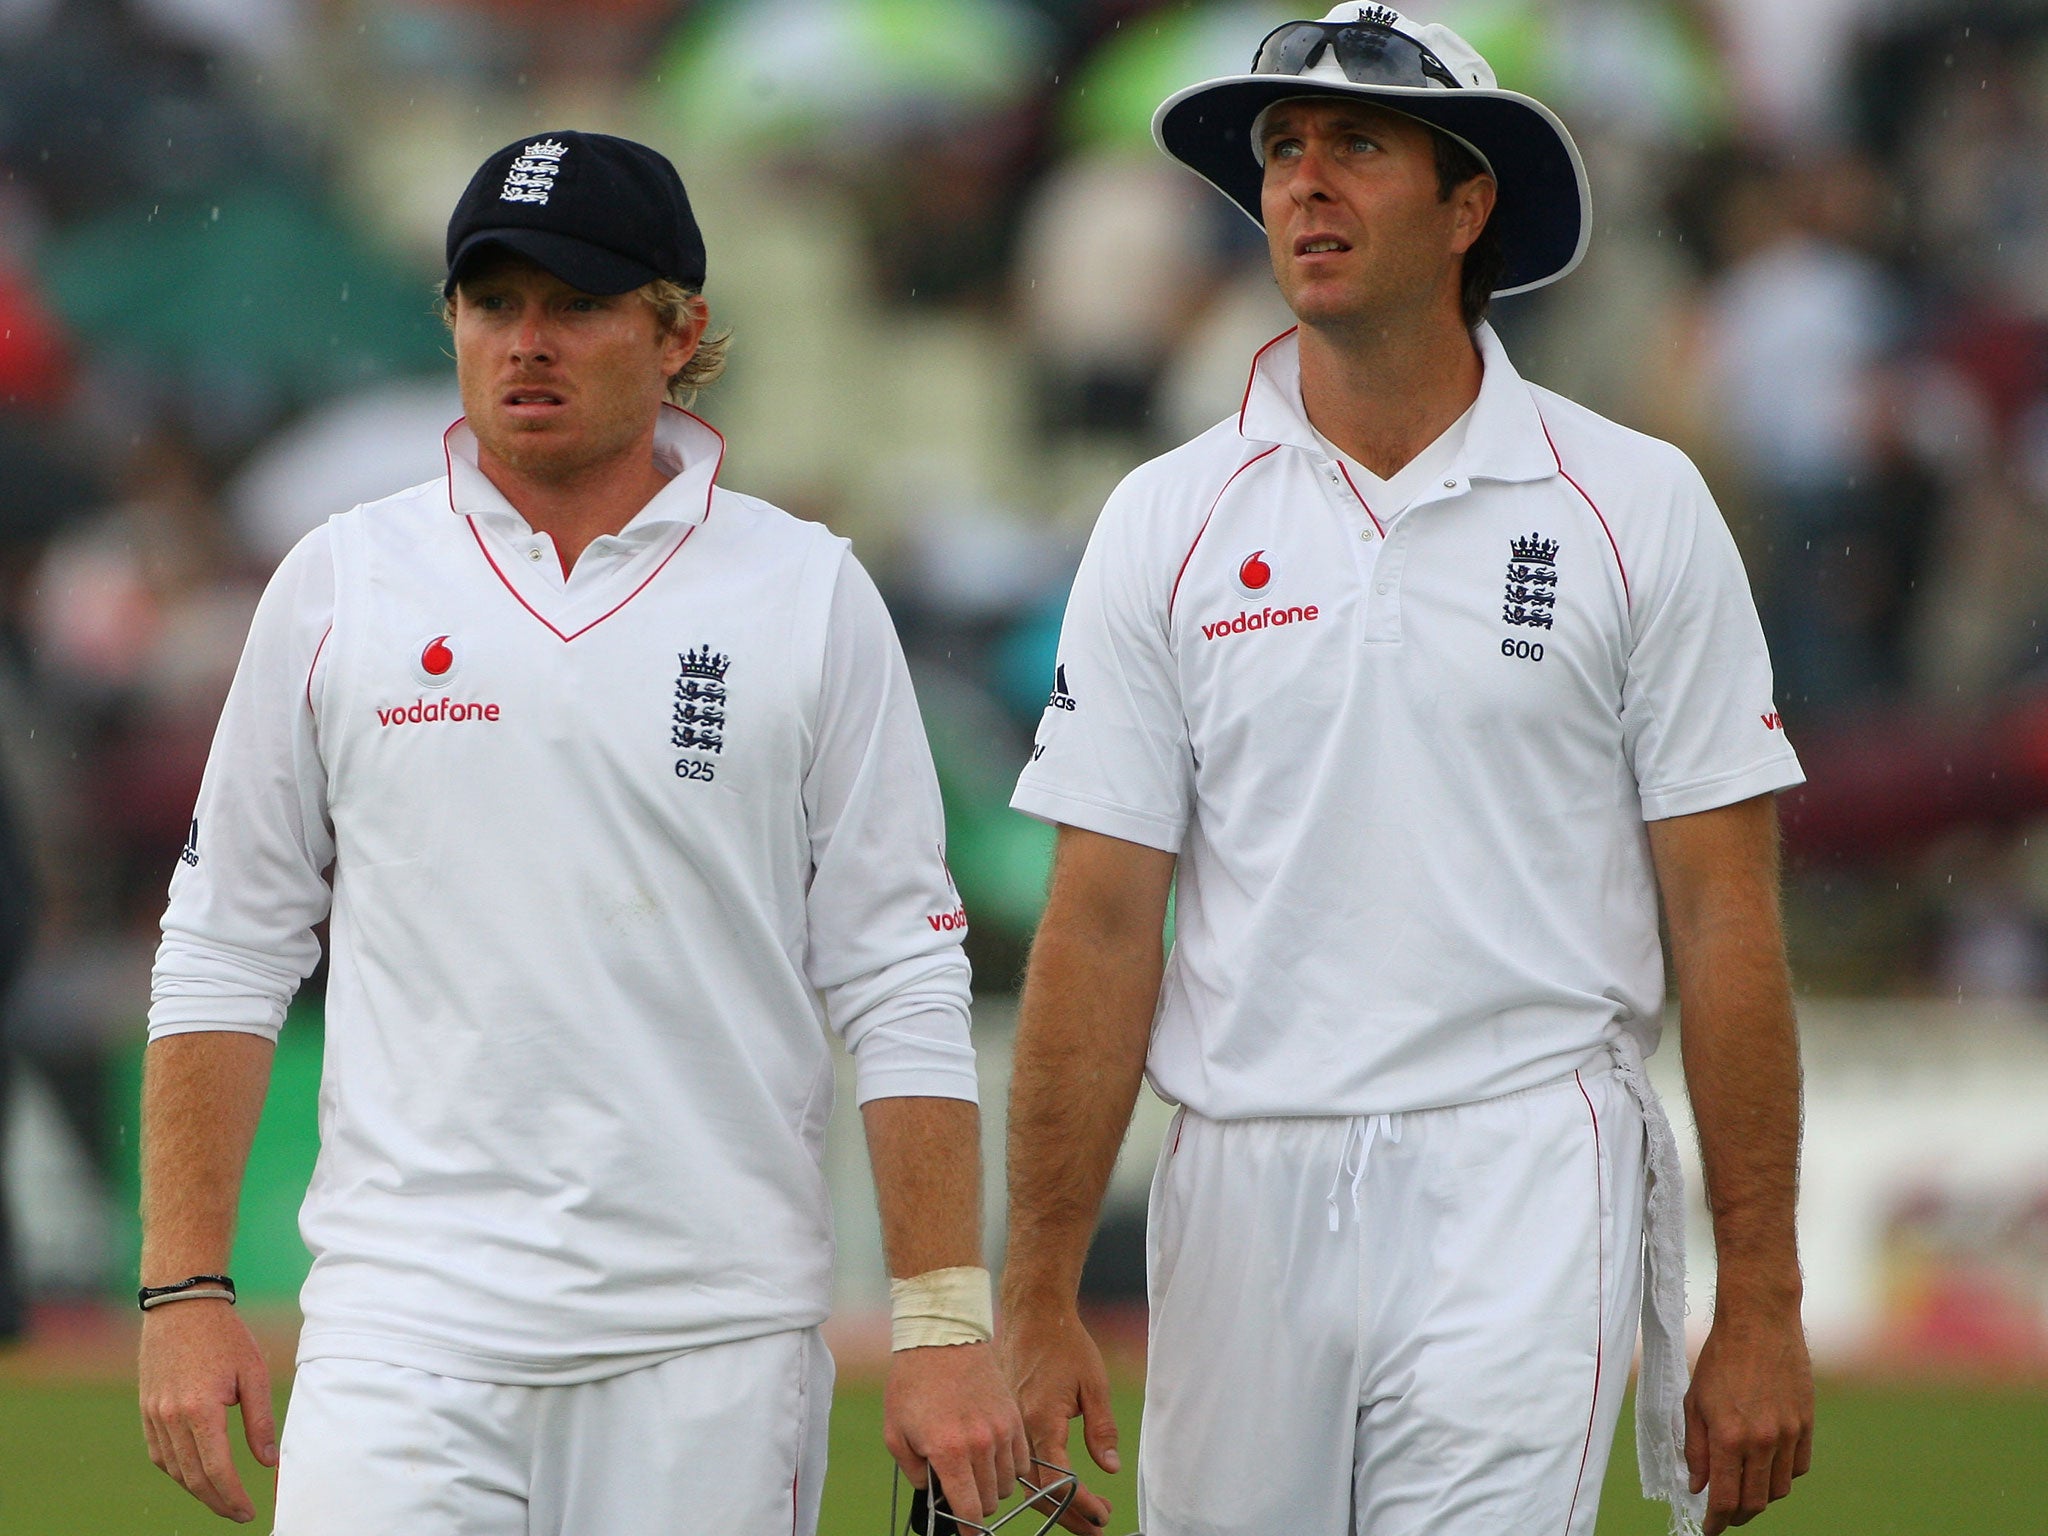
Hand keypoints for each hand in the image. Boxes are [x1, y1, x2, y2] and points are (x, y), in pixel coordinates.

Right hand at [138, 1301, 276, 1522]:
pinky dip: (178, 1470)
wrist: (182, 1307)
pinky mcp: (146, 1410)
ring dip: (198, 1489)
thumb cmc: (225, 1337)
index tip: (250, 1511)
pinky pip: (160, 1454)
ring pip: (174, 1469)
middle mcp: (171, 1418)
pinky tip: (196, 1473)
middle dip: (217, 1501)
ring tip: (223, 1497)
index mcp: (200, 1410)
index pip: (217, 1469)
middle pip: (193, 1477)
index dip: (233, 1496)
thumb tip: (268, 1463)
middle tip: (239, 1513)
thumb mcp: (254, 1373)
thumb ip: (260, 1421)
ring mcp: (154, 1415)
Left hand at [885, 1341, 1028, 1526]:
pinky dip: (1010, 1465)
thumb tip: (933, 1493)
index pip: (970, 1509)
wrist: (941, 1337)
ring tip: (976, 1470)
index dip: (968, 1529)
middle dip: (977, 1504)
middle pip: (992, 1499)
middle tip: (963, 1492)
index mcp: (949, 1451)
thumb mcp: (895, 1433)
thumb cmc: (911, 1384)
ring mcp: (1003, 1429)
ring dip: (994, 1485)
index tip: (967, 1534)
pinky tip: (992, 1455)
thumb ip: (915, 1472)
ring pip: (1009, 1482)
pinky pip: (1022, 1458)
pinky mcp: (1014, 1415)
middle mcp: (981, 1443)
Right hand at [1000, 1301, 1117, 1532]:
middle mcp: (1020, 1428)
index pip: (1059, 1479)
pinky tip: (1056, 1489)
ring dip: (1055, 1502)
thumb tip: (1110, 1468)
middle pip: (1040, 1489)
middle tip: (1098, 1529)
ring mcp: (1009, 1425)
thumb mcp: (1094, 1383)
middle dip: (1069, 1516)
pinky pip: (1018, 1461)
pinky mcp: (1006, 1419)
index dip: (1081, 1503)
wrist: (1032, 1312)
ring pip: (1027, 1480)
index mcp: (1042, 1420)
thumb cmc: (1065, 1343)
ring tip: (1084, 1517)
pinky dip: (1038, 1482)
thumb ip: (1101, 1428)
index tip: (1103, 1515)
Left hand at [1684, 1300, 1813, 1531]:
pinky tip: (1768, 1468)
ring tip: (1745, 1491)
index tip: (1710, 1530)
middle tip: (1725, 1515)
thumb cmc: (1719, 1358)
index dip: (1716, 1521)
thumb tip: (1697, 1486)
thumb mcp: (1693, 1402)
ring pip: (1779, 1489)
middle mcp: (1762, 1441)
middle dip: (1737, 1516)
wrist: (1759, 1323)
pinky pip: (1798, 1467)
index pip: (1725, 1498)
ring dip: (1761, 1498)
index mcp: (1728, 1437)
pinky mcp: (1807, 1424)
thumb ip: (1694, 1448)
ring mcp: (1789, 1434)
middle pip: (1755, 1502)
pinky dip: (1783, 1476)